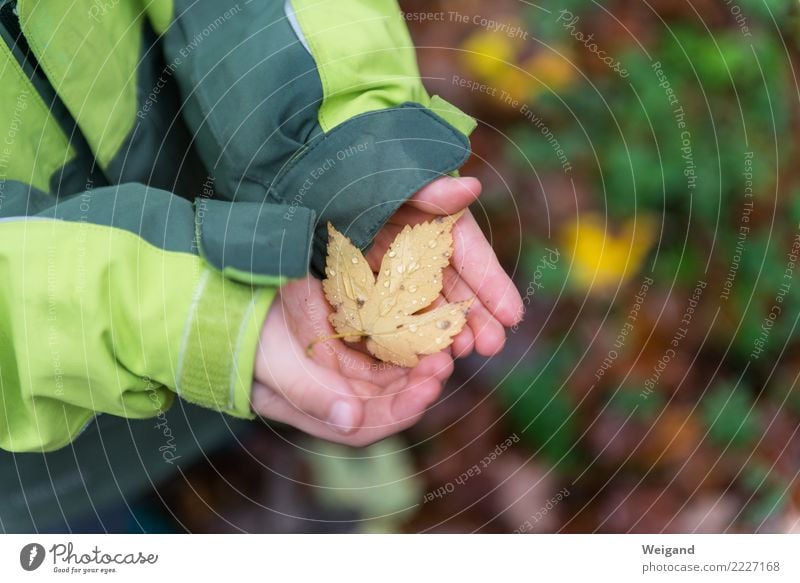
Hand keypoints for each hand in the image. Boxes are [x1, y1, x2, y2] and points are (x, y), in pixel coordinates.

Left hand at [251, 177, 522, 445]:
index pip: (473, 256)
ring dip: (448, 331)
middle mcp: (422, 248)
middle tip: (490, 346)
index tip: (513, 315)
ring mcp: (396, 269)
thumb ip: (428, 187)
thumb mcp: (392, 178)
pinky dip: (411, 333)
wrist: (306, 175)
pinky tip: (423, 354)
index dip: (493, 285)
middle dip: (477, 318)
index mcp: (436, 221)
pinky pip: (394, 313)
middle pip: (457, 287)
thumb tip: (471, 187)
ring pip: (429, 306)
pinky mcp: (369, 284)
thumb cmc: (357, 170)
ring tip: (461, 355)